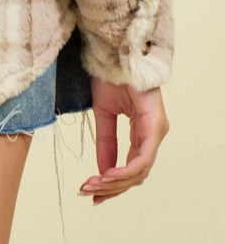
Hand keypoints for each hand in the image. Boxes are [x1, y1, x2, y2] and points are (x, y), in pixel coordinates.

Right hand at [79, 77, 168, 203]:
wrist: (114, 51)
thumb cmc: (111, 75)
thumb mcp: (103, 113)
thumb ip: (106, 142)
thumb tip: (102, 172)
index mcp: (143, 132)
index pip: (132, 167)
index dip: (112, 184)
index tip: (92, 193)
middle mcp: (153, 135)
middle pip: (136, 175)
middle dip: (111, 187)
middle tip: (87, 192)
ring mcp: (157, 131)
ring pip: (139, 171)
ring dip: (114, 182)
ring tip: (92, 184)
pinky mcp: (155, 127)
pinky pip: (142, 158)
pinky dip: (124, 171)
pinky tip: (106, 175)